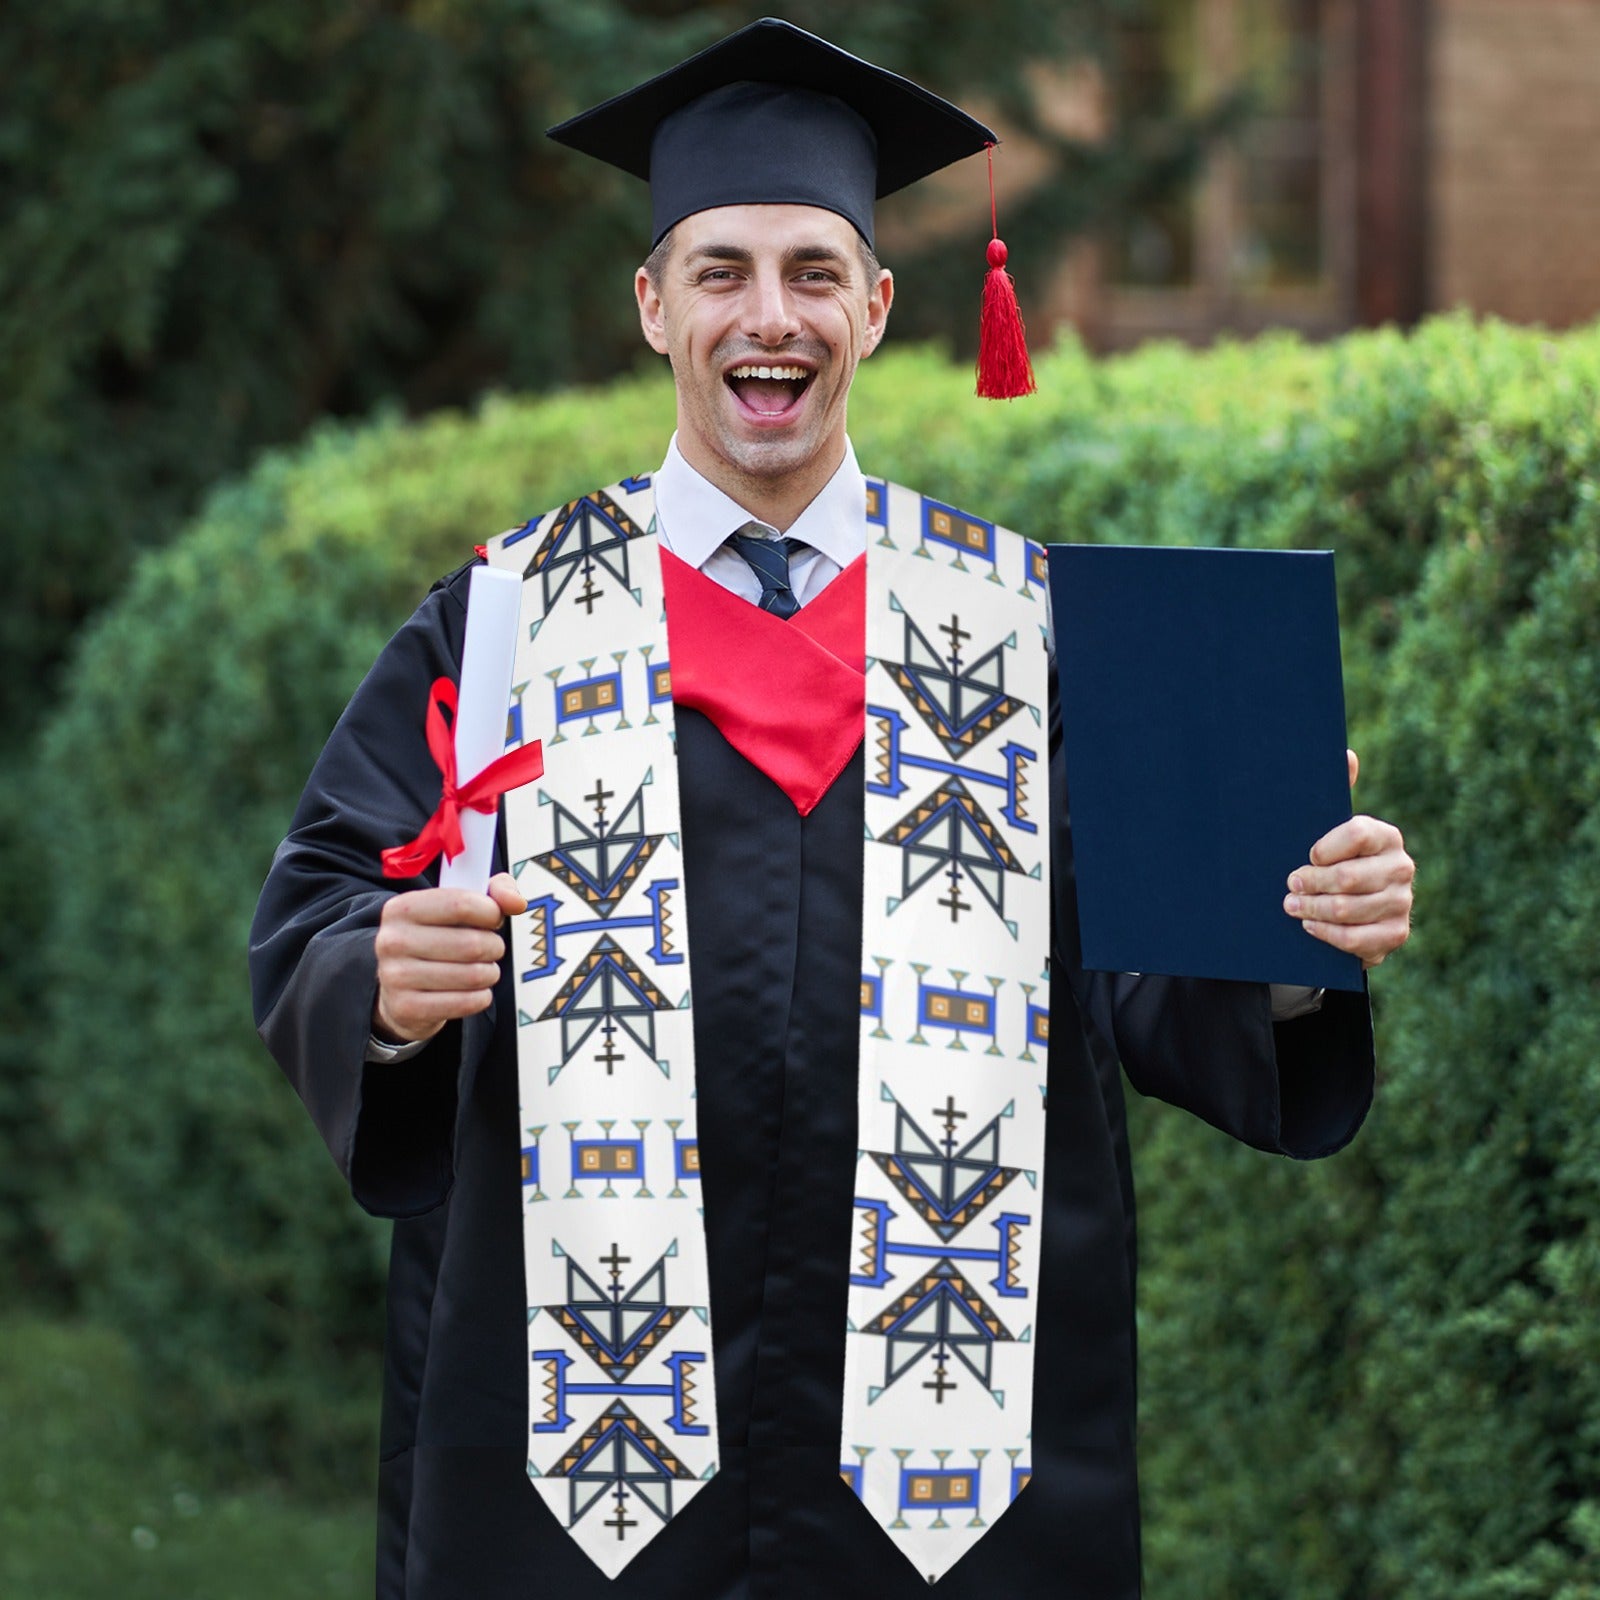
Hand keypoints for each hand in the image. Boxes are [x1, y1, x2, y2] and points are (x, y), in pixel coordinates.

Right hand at [372, 872, 527, 1043]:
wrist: (400, 988)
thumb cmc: (436, 939)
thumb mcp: (459, 906)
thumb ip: (494, 893)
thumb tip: (516, 902)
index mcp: (402, 908)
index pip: (461, 904)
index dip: (490, 912)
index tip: (494, 918)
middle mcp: (392, 940)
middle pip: (471, 943)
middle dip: (493, 947)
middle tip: (490, 948)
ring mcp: (395, 976)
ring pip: (472, 975)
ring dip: (490, 973)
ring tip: (482, 969)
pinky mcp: (406, 1007)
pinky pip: (465, 1003)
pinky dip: (480, 997)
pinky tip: (473, 991)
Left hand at [1283, 750, 1413, 968]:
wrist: (1350, 909)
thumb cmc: (1332, 861)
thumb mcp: (1328, 828)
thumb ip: (1336, 792)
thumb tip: (1347, 754)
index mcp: (1386, 836)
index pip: (1356, 833)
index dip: (1324, 847)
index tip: (1306, 855)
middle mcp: (1401, 867)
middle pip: (1348, 877)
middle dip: (1310, 883)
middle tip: (1289, 885)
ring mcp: (1401, 903)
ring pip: (1348, 909)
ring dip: (1312, 909)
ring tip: (1291, 906)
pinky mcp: (1395, 934)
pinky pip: (1356, 939)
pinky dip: (1327, 933)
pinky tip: (1310, 926)